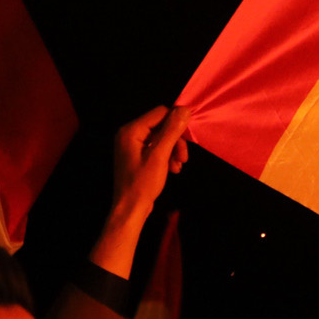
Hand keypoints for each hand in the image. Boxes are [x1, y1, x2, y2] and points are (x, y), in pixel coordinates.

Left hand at [90, 106, 191, 277]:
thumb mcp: (160, 155)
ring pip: (161, 137)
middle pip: (161, 125)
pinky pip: (156, 147)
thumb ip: (172, 131)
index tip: (189, 139)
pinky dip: (167, 156)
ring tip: (178, 166)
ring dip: (173, 149)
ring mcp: (132, 144)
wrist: (130, 208)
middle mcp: (129, 133)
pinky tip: (172, 169)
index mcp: (131, 130)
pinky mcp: (136, 155)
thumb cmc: (142, 183)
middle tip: (183, 158)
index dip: (177, 122)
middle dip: (176, 140)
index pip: (160, 112)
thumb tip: (184, 109)